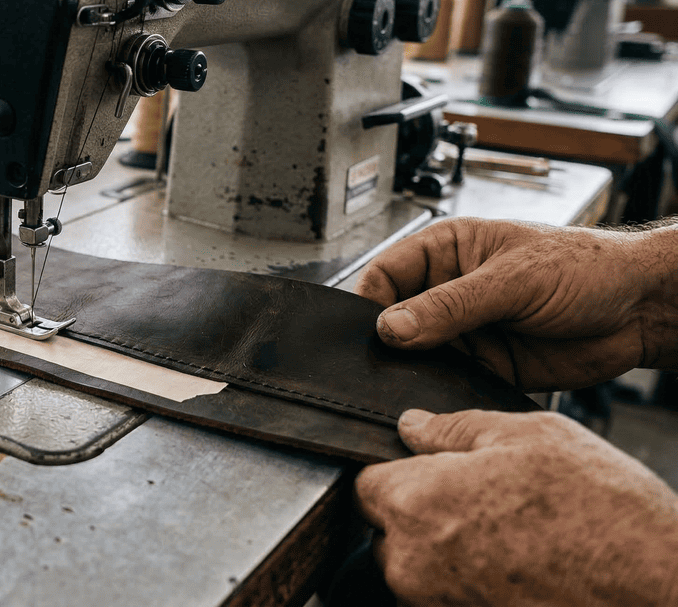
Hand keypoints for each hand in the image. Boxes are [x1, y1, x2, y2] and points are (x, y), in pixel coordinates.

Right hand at [354, 217, 677, 390]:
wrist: (641, 311)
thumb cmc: (588, 268)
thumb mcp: (513, 280)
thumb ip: (450, 306)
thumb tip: (392, 328)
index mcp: (446, 251)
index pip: (384, 275)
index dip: (370, 303)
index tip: (367, 331)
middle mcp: (448, 291)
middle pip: (394, 319)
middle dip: (388, 343)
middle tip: (388, 361)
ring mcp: (465, 330)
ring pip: (417, 355)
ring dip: (415, 370)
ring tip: (417, 379)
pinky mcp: (485, 365)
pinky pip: (448, 382)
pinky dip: (442, 391)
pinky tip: (443, 394)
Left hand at [356, 409, 677, 606]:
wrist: (657, 589)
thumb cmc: (603, 514)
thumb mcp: (531, 437)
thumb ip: (455, 428)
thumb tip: (413, 424)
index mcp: (416, 502)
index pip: (365, 483)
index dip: (397, 472)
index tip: (429, 471)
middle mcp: (412, 563)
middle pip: (388, 531)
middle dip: (422, 514)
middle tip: (484, 503)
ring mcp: (435, 604)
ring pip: (417, 571)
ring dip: (447, 553)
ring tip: (510, 537)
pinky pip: (448, 598)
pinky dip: (471, 584)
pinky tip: (519, 568)